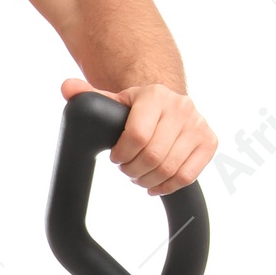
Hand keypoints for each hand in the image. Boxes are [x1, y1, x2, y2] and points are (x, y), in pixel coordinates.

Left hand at [61, 77, 215, 196]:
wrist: (169, 106)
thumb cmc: (136, 109)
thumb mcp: (114, 101)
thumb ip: (90, 97)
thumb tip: (66, 88)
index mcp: (155, 95)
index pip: (137, 136)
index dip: (122, 154)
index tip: (115, 157)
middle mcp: (181, 107)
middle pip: (153, 156)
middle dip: (133, 170)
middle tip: (126, 169)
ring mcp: (198, 125)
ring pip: (170, 169)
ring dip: (148, 180)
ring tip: (139, 176)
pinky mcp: (209, 142)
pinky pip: (187, 176)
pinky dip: (168, 186)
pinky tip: (156, 184)